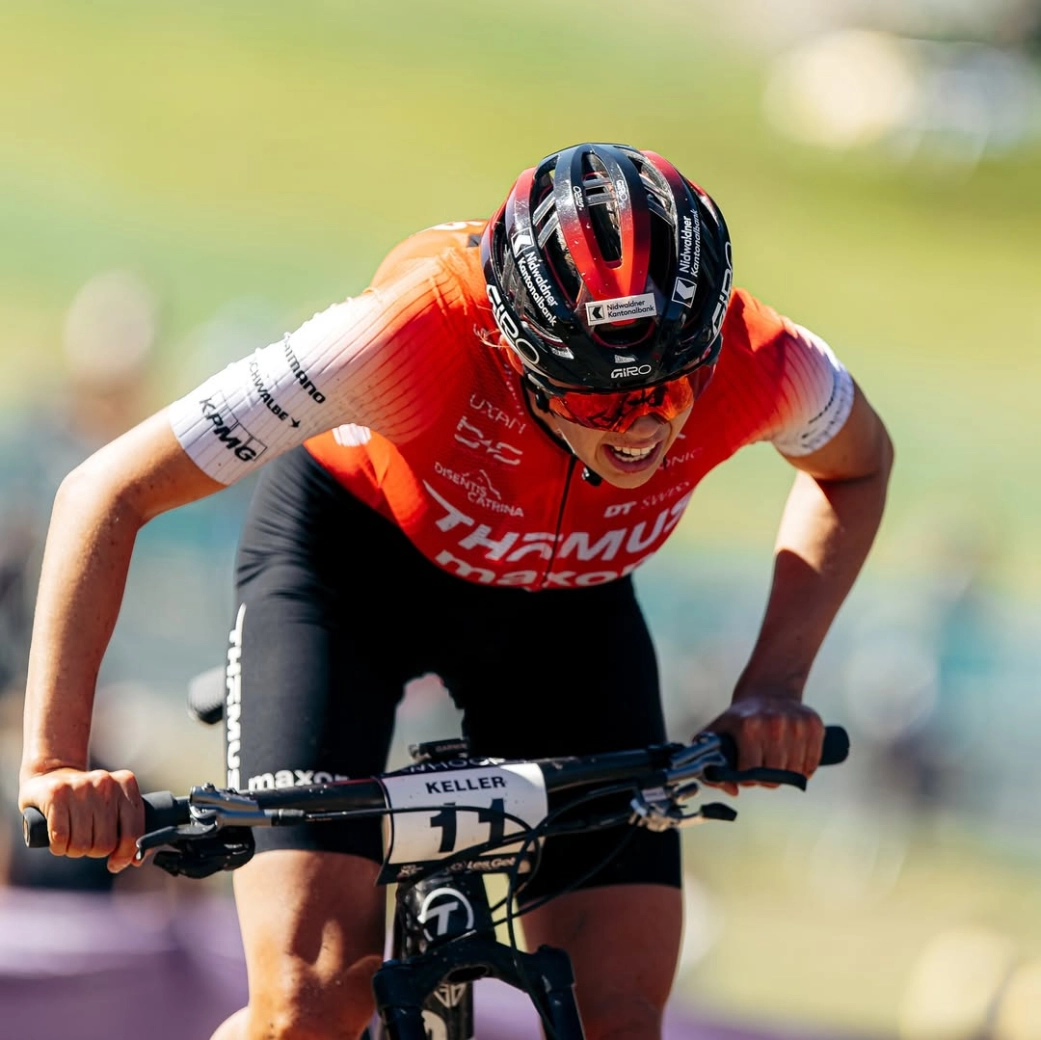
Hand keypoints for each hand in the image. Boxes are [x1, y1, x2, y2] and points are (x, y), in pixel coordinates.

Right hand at [18, 767, 144, 871]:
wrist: (50, 775)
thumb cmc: (86, 799)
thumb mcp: (113, 804)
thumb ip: (128, 827)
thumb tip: (137, 860)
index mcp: (126, 783)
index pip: (133, 831)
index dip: (124, 855)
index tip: (115, 863)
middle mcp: (106, 782)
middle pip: (106, 843)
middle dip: (94, 851)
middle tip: (86, 841)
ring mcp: (81, 786)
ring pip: (83, 845)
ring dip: (75, 851)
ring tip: (72, 838)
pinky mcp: (56, 794)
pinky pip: (61, 839)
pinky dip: (59, 848)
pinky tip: (58, 840)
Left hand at [700, 693, 824, 795]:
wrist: (768, 689)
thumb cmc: (742, 716)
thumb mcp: (718, 732)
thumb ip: (712, 764)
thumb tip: (731, 790)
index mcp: (748, 727)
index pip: (750, 773)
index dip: (747, 777)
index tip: (746, 770)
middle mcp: (774, 725)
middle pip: (775, 776)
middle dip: (766, 778)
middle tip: (762, 767)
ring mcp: (796, 725)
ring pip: (795, 773)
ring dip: (786, 774)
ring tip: (776, 761)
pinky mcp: (814, 725)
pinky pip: (812, 764)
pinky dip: (804, 769)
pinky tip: (792, 758)